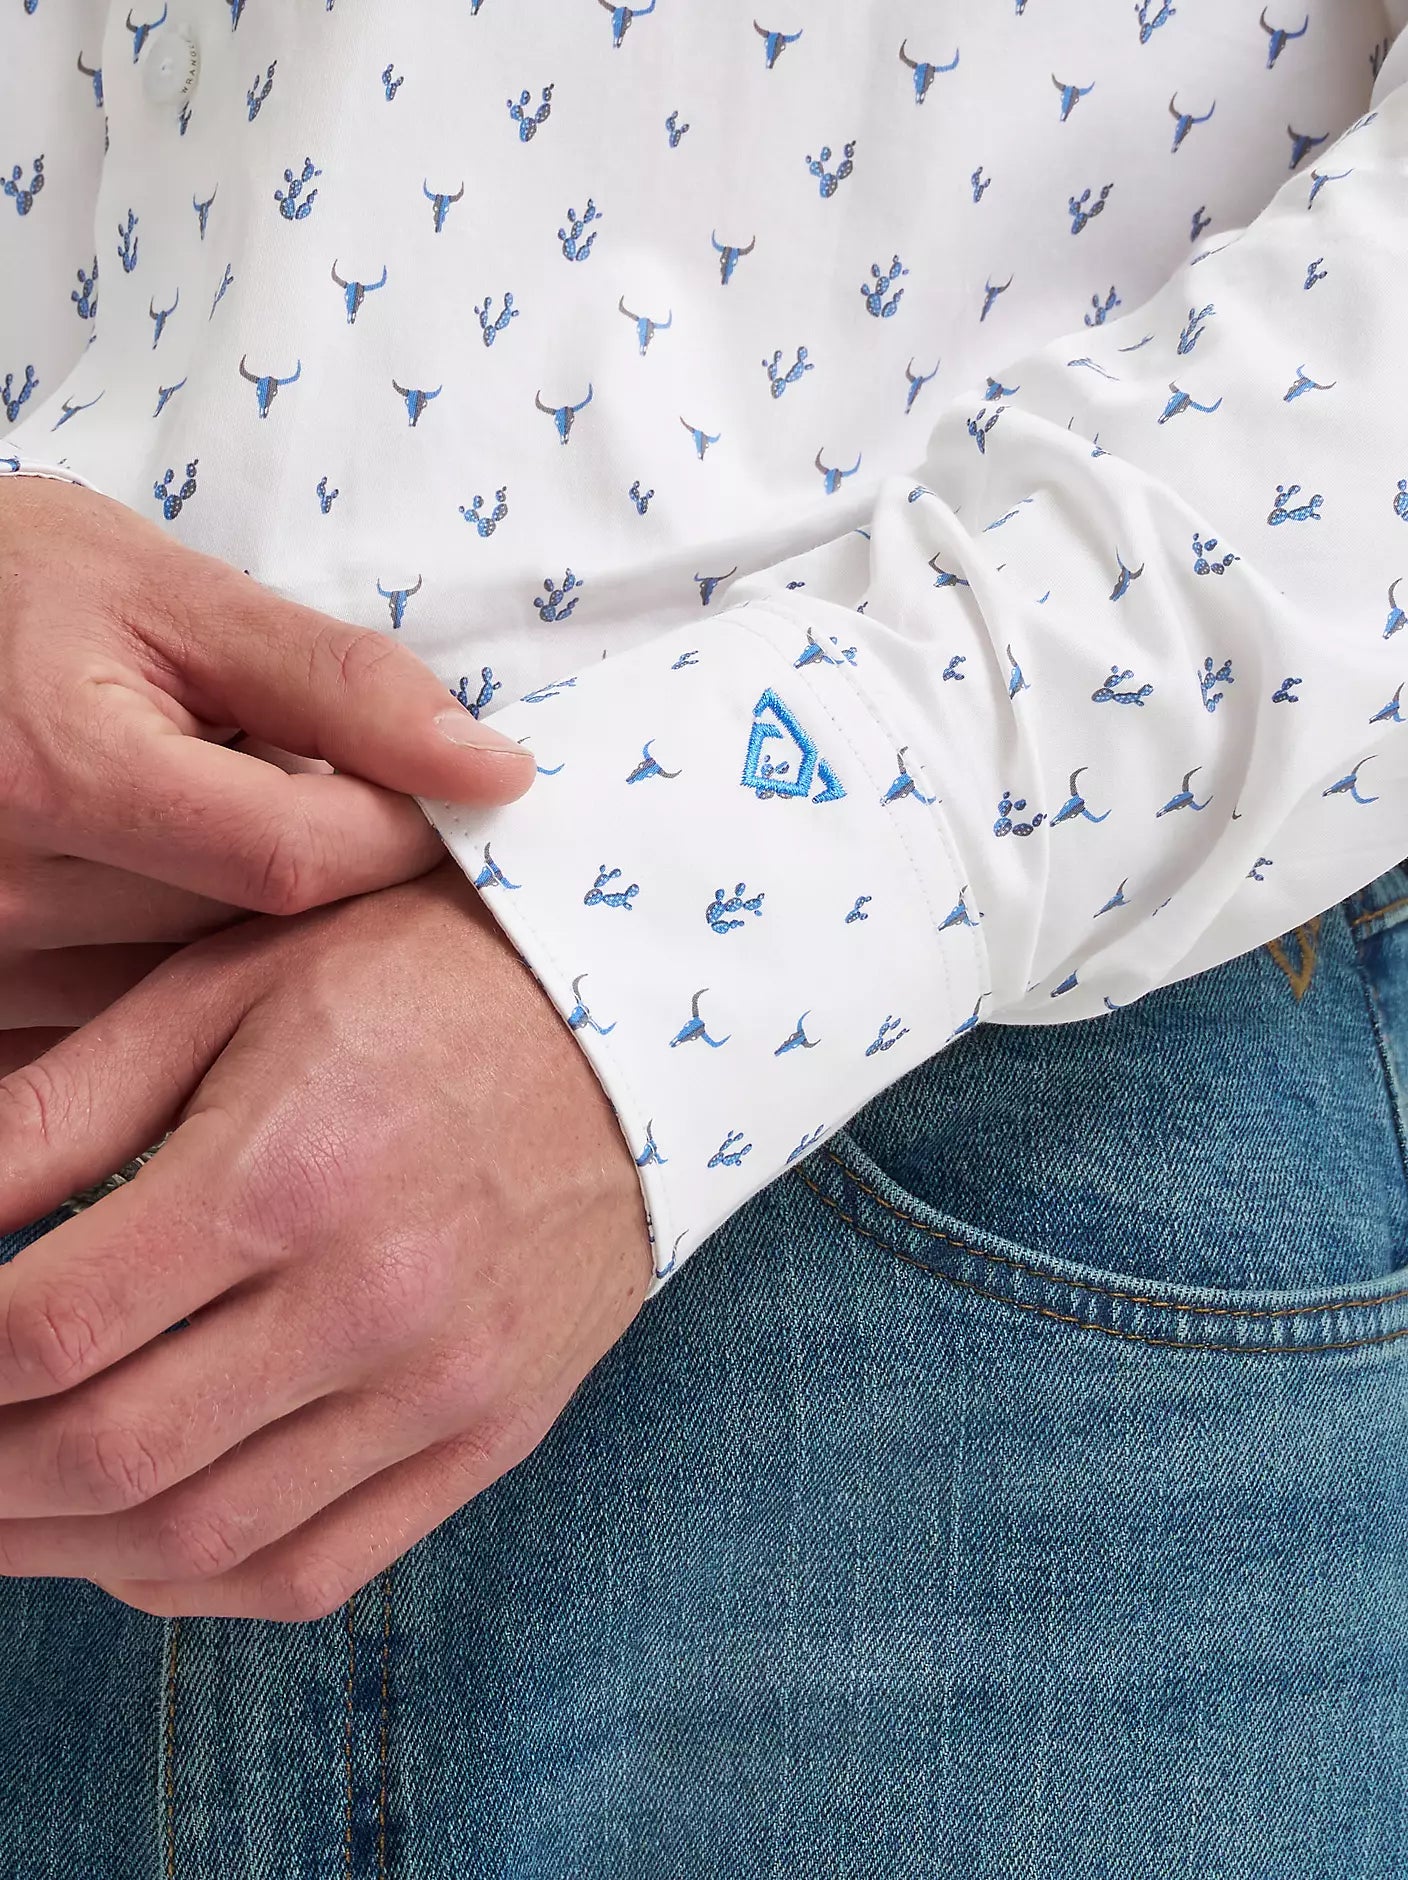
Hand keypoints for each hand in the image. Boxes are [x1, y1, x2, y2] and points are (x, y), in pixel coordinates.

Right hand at [0, 477, 534, 1026]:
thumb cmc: (19, 588)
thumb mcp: (172, 592)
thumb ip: (335, 685)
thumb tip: (491, 770)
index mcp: (56, 771)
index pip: (292, 858)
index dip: (401, 830)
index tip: (451, 793)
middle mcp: (6, 887)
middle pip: (255, 932)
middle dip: (340, 874)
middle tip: (368, 804)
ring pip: (207, 989)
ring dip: (270, 923)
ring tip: (260, 826)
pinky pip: (141, 1014)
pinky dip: (198, 959)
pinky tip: (195, 882)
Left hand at [0, 866, 652, 1620]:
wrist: (640, 1020)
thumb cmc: (418, 979)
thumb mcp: (230, 989)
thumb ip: (62, 1106)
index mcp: (281, 1174)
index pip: (42, 1330)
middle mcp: (367, 1302)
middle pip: (105, 1457)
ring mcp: (442, 1384)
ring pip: (198, 1540)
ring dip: (57, 1547)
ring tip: (1, 1505)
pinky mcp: (493, 1430)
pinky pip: (314, 1571)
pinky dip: (191, 1582)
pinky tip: (130, 1542)